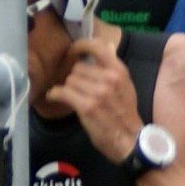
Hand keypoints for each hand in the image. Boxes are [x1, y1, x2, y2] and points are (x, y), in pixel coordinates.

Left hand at [47, 33, 140, 164]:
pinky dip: (55, 94)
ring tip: (73, 97)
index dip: (81, 46)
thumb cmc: (126, 114)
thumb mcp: (126, 86)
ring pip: (70, 80)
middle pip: (78, 68)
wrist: (130, 141)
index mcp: (120, 71)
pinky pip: (62, 92)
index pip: (97, 47)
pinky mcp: (86, 106)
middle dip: (76, 78)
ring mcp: (98, 93)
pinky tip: (54, 96)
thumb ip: (114, 66)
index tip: (73, 51)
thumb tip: (107, 44)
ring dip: (68, 88)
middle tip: (79, 89)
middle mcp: (109, 79)